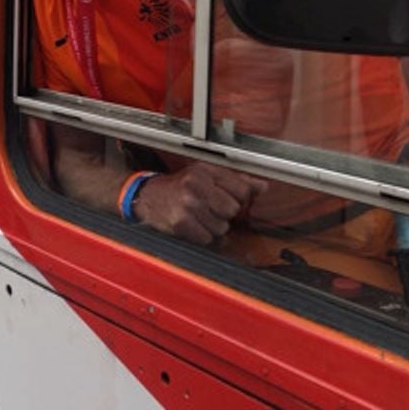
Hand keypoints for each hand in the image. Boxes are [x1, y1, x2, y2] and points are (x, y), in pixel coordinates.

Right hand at [133, 163, 267, 244]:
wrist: (146, 196)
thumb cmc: (177, 186)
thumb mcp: (205, 175)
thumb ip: (235, 181)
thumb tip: (262, 187)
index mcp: (205, 171)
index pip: (242, 190)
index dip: (238, 199)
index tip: (227, 199)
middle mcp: (196, 185)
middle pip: (233, 210)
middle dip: (224, 214)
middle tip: (210, 209)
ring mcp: (188, 204)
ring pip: (221, 227)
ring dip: (213, 227)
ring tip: (199, 217)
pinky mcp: (180, 223)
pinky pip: (206, 238)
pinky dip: (201, 236)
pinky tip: (192, 226)